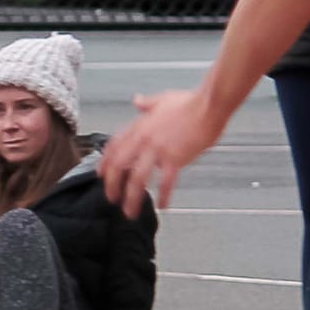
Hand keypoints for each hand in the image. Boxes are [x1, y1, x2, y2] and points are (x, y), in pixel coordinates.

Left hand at [102, 88, 225, 212]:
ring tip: (130, 211)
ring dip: (131, 197)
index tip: (100, 175)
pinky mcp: (175, 158)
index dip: (104, 163)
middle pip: (119, 165)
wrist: (208, 106)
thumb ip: (147, 103)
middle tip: (111, 199)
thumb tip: (137, 100)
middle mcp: (143, 139)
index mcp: (139, 126)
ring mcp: (157, 149)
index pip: (113, 147)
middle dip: (112, 185)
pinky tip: (162, 205)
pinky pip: (165, 182)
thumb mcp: (162, 99)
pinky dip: (162, 195)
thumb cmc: (189, 102)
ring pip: (137, 178)